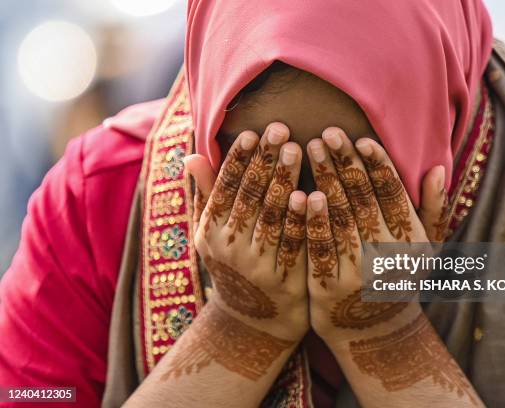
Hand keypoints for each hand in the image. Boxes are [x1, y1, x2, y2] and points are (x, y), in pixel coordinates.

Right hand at [185, 122, 308, 377]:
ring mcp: (256, 265)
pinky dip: (300, 219)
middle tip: (281, 129)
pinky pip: (293, 244)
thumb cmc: (232, 265)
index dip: (238, 160)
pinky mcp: (284, 280)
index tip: (253, 133)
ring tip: (297, 149)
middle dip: (265, 161)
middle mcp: (229, 247)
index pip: (224, 189)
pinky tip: (310, 194)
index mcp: (210, 232)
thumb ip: (206, 195)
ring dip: (283, 181)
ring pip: (271, 216)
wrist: (253, 320)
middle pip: (249, 196)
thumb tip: (190, 155)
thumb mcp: (210, 234)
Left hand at [305, 127, 446, 347]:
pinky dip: (313, 221)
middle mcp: (388, 256)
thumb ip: (432, 209)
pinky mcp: (329, 287)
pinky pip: (321, 247)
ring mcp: (358, 272)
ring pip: (341, 218)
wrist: (373, 332)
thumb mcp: (425, 249)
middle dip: (346, 163)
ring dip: (326, 180)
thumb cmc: (398, 279)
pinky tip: (303, 194)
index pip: (394, 195)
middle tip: (328, 132)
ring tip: (312, 150)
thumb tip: (437, 168)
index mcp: (412, 241)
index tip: (361, 139)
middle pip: (364, 199)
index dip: (378, 165)